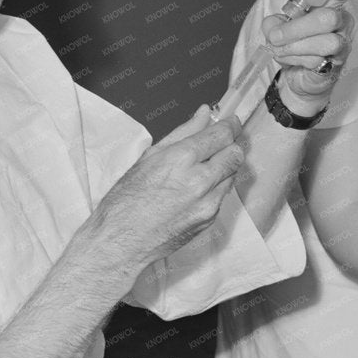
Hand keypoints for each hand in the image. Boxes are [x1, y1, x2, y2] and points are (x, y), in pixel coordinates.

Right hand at [87, 105, 243, 276]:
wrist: (121, 242)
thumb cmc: (126, 201)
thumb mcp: (149, 157)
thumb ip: (182, 133)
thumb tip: (204, 114)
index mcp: (181, 159)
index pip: (222, 134)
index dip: (231, 125)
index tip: (231, 122)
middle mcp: (199, 181)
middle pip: (236, 153)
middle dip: (231, 144)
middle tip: (221, 142)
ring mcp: (208, 203)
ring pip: (233, 174)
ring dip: (225, 166)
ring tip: (203, 168)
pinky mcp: (210, 219)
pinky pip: (223, 195)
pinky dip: (216, 187)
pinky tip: (196, 190)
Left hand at [266, 0, 357, 111]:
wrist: (299, 73)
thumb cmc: (294, 42)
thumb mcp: (278, 27)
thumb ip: (273, 23)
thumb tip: (273, 28)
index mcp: (331, 3)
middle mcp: (343, 20)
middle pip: (330, 18)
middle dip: (297, 28)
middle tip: (276, 36)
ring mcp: (343, 42)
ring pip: (327, 43)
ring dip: (295, 47)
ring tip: (280, 50)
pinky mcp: (338, 63)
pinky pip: (319, 60)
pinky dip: (296, 59)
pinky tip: (290, 59)